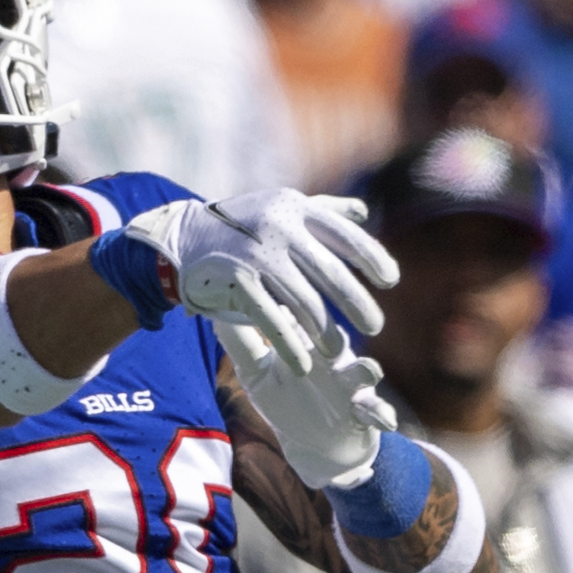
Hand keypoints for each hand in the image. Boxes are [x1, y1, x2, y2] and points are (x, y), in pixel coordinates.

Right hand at [118, 192, 398, 370]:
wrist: (181, 237)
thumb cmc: (239, 223)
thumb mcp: (280, 208)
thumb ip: (322, 210)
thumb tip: (362, 212)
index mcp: (294, 209)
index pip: (345, 236)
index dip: (371, 259)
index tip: (390, 280)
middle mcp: (278, 228)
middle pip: (331, 273)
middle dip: (357, 303)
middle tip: (375, 325)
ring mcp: (257, 254)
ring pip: (305, 301)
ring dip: (326, 331)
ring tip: (338, 351)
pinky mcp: (237, 280)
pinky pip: (272, 319)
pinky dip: (289, 344)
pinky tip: (303, 363)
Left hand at [218, 319, 395, 488]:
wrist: (321, 443)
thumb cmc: (285, 397)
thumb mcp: (256, 373)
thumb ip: (240, 344)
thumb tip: (211, 305)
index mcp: (304, 344)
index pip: (298, 319)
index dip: (288, 308)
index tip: (277, 294)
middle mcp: (331, 358)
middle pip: (334, 339)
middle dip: (331, 335)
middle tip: (325, 330)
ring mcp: (351, 384)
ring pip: (362, 371)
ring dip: (364, 370)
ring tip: (367, 370)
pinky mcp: (367, 412)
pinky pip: (378, 412)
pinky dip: (379, 415)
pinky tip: (379, 418)